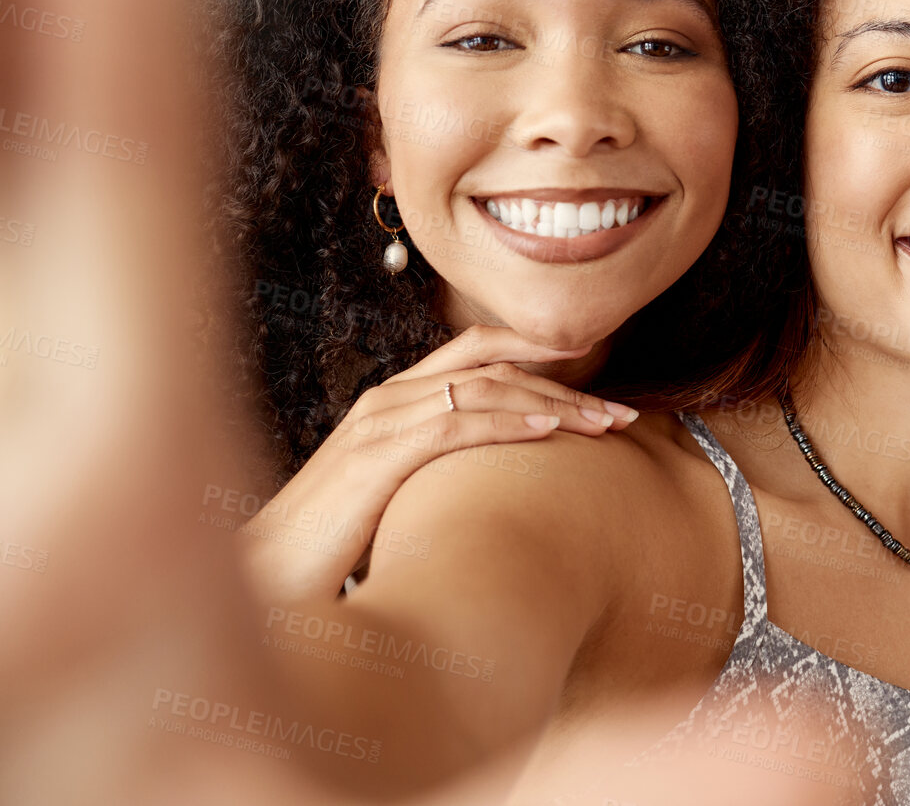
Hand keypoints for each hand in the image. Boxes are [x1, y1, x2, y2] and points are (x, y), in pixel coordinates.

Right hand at [239, 325, 637, 603]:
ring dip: (554, 404)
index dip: (541, 353)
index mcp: (393, 401)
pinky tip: (550, 431)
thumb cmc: (332, 547)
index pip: (477, 353)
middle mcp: (387, 398)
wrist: (265, 580)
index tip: (600, 373)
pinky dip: (509, 422)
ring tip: (605, 425)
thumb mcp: (396, 495)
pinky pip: (457, 424)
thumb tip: (498, 482)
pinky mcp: (377, 457)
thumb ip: (439, 471)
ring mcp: (380, 422)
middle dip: (565, 382)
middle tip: (621, 412)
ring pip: (485, 388)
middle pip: (492, 364)